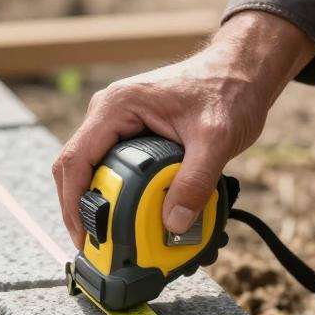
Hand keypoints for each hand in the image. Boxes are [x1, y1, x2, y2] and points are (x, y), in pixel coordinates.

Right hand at [52, 10, 314, 245]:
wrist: (242, 70)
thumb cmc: (228, 91)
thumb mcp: (217, 138)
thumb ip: (195, 181)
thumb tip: (175, 225)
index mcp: (116, 106)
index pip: (75, 159)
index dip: (73, 202)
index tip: (84, 235)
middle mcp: (108, 112)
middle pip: (75, 167)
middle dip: (80, 208)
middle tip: (95, 244)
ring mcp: (117, 122)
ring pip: (90, 169)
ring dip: (97, 202)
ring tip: (109, 237)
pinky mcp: (130, 133)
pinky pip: (110, 166)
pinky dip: (115, 193)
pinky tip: (128, 216)